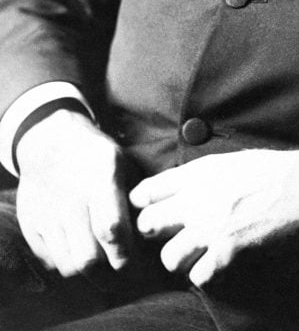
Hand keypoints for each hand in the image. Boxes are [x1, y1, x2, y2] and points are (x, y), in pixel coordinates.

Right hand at [16, 109, 133, 277]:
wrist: (51, 141)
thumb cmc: (96, 157)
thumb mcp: (121, 164)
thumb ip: (135, 197)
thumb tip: (148, 233)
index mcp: (100, 180)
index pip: (111, 230)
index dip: (124, 255)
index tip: (133, 263)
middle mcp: (71, 199)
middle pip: (88, 258)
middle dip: (108, 275)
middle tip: (118, 274)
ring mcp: (47, 214)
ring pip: (68, 265)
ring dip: (87, 274)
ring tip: (100, 268)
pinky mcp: (31, 224)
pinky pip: (49, 260)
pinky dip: (66, 263)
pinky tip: (78, 252)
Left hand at [129, 148, 298, 287]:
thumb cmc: (273, 170)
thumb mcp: (230, 160)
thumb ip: (200, 175)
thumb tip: (179, 189)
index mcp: (197, 172)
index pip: (147, 191)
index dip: (143, 204)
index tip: (150, 211)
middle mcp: (197, 199)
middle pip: (148, 225)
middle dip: (155, 234)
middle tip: (171, 236)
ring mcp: (210, 227)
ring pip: (168, 258)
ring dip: (180, 260)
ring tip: (193, 256)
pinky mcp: (227, 251)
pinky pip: (197, 277)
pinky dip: (204, 276)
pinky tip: (215, 266)